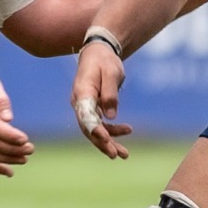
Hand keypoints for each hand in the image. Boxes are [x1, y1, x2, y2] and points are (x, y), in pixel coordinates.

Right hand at [71, 40, 133, 159]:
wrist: (98, 53)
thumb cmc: (104, 61)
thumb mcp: (111, 72)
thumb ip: (110, 94)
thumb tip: (111, 117)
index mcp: (82, 93)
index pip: (86, 115)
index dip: (95, 129)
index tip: (105, 139)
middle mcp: (80, 103)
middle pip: (88, 128)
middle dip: (102, 143)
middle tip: (115, 155)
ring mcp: (84, 107)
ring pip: (94, 130)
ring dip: (109, 142)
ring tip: (124, 154)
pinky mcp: (92, 109)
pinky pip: (100, 124)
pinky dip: (113, 131)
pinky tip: (128, 130)